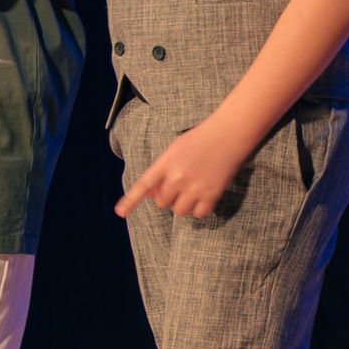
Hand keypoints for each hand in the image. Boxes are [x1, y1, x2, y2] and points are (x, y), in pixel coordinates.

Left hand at [117, 116, 255, 219]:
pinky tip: (203, 197)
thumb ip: (160, 171)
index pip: (143, 184)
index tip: (120, 212)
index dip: (131, 200)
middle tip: (178, 186)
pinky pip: (199, 214)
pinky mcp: (212, 194)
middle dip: (167, 197)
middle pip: (161, 202)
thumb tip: (150, 195)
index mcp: (166, 163)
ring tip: (191, 191)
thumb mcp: (174, 150)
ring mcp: (195, 187)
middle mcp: (178, 177)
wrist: (228, 134)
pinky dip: (200, 209)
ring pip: (179, 211)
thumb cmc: (200, 140)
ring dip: (183, 205)